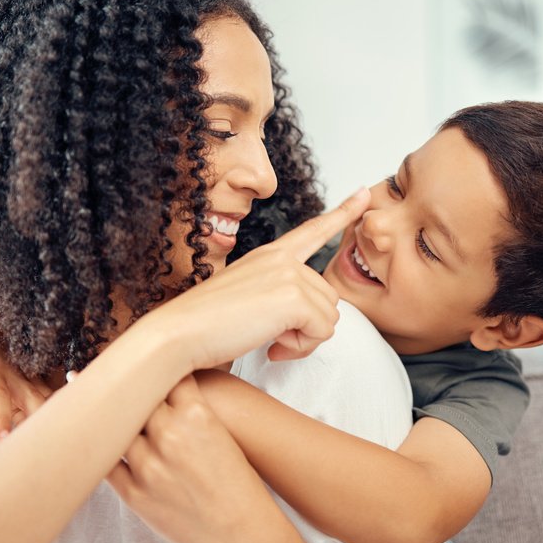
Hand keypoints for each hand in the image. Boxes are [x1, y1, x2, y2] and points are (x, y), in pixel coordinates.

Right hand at [0, 289, 52, 442]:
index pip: (51, 401)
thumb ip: (37, 401)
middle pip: (31, 401)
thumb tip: (56, 428)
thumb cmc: (0, 363)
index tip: (75, 434)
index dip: (63, 414)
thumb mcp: (20, 381)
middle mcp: (15, 379)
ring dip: (1, 418)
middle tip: (39, 449)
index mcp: (31, 384)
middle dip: (36, 424)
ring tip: (0, 440)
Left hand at [106, 376, 316, 542]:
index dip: (154, 367)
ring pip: (117, 426)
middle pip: (136, 395)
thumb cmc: (241, 482)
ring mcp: (148, 465)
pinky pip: (108, 463)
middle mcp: (170, 435)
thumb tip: (169, 385)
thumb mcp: (222, 432)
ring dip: (111, 415)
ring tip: (97, 399)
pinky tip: (101, 439)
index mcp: (198, 413)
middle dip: (130, 386)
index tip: (146, 362)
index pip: (165, 374)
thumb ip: (193, 406)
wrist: (245, 531)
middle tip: (114, 371)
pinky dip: (103, 450)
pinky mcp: (135, 493)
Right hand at [135, 187, 370, 371]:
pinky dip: (300, 347)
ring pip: (329, 318)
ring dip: (304, 339)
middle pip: (328, 298)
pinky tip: (271, 345)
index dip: (342, 213)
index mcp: (269, 255)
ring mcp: (288, 274)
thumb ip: (277, 297)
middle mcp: (282, 259)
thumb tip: (304, 319)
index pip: (312, 231)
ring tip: (268, 339)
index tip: (363, 195)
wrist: (180, 333)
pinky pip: (322, 332)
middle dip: (308, 327)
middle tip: (272, 337)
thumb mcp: (246, 299)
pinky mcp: (293, 296)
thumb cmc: (206, 324)